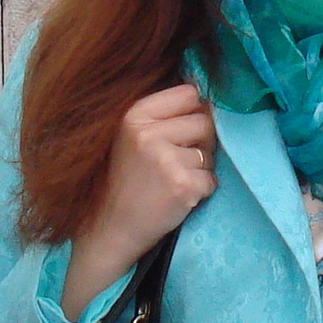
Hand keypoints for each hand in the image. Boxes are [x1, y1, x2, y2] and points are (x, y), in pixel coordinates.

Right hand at [63, 82, 214, 315]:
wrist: (111, 229)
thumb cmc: (126, 181)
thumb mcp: (132, 137)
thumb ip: (164, 116)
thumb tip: (206, 98)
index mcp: (135, 115)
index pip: (189, 93)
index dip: (194, 112)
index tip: (183, 131)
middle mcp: (148, 133)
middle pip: (204, 121)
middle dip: (201, 142)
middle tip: (177, 162)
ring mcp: (165, 160)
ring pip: (210, 153)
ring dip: (200, 168)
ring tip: (174, 181)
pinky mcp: (182, 186)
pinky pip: (212, 180)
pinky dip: (201, 190)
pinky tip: (179, 197)